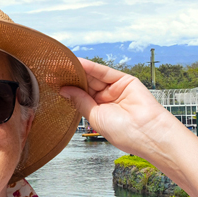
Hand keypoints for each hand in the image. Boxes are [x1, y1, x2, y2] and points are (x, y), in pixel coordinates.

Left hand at [59, 58, 177, 157]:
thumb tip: (64, 89)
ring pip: (93, 76)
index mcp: (99, 111)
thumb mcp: (95, 117)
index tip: (50, 81)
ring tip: (60, 64)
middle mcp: (106, 99)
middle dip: (69, 77)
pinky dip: (91, 67)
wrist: (147, 134)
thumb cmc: (124, 133)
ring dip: (77, 70)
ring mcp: (115, 89)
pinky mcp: (125, 81)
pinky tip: (78, 63)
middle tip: (51, 69)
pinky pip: (104, 72)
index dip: (65, 88)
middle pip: (84, 84)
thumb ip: (81, 101)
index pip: (79, 95)